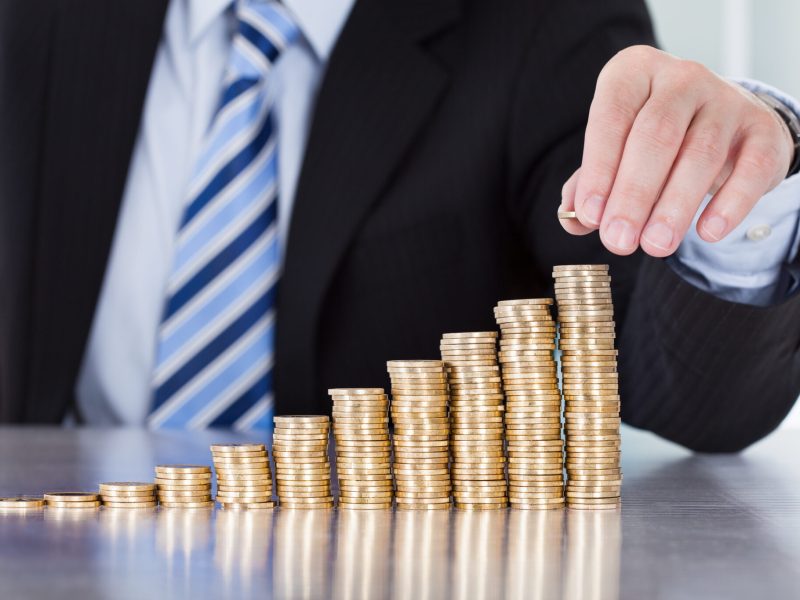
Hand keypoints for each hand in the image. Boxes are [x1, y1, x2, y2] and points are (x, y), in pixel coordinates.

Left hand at [559, 45, 794, 256]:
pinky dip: (729, 204)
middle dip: (633, 195)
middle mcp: (681, 78)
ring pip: (700, 154)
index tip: (591, 216)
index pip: (612, 117)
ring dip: (674, 206)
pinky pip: (750, 168)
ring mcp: (726, 100)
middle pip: (655, 136)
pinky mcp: (763, 129)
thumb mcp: (616, 151)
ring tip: (655, 245)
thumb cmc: (654, 141)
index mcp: (634, 73)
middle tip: (618, 241)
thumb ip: (590, 183)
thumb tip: (572, 219)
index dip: (599, 170)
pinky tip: (708, 232)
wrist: (723, 125)